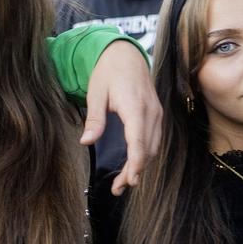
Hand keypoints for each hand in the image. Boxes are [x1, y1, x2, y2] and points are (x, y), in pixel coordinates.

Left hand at [82, 41, 161, 194]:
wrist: (125, 54)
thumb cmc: (108, 72)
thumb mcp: (95, 93)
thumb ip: (94, 118)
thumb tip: (86, 142)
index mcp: (135, 107)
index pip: (139, 142)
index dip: (136, 164)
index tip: (131, 181)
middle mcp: (150, 112)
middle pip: (148, 149)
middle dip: (135, 172)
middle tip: (118, 189)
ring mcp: (156, 114)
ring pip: (153, 147)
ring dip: (141, 166)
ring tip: (124, 183)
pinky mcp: (155, 115)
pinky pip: (154, 139)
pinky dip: (145, 155)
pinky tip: (134, 165)